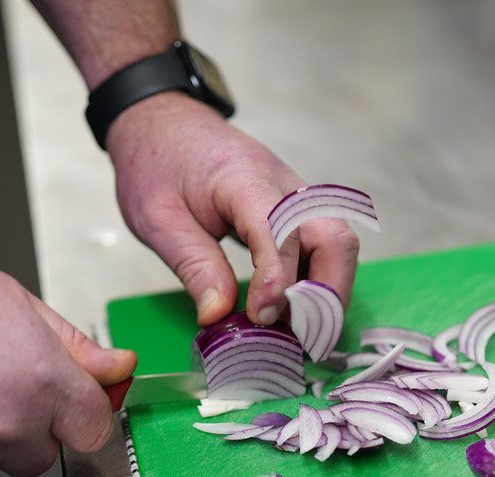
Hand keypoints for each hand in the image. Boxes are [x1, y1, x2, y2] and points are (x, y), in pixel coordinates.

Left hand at [107, 92, 359, 325]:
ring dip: (329, 290)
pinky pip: (323, 244)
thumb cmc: (156, 162)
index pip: (281, 229)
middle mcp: (284, 184)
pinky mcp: (295, 207)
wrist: (161, 120)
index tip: (262, 317)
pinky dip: (318, 280)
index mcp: (243, 179)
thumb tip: (218, 316)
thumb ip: (193, 266)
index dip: (278, 278)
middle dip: (328, 292)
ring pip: (339, 242)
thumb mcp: (157, 219)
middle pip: (335, 236)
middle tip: (303, 337)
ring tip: (300, 331)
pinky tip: (295, 310)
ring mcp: (296, 194)